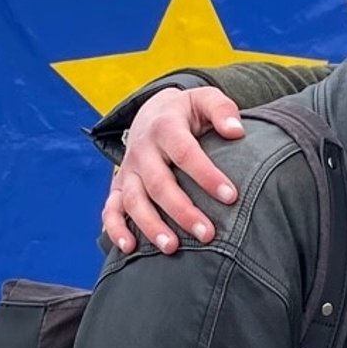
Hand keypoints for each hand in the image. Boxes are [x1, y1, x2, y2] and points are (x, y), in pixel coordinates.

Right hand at [101, 87, 247, 253]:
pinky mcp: (118, 185)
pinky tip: (129, 248)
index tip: (230, 196)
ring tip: (172, 248)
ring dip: (151, 226)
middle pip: (159, 183)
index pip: (185, 153)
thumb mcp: (205, 99)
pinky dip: (115, 228)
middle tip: (208, 233)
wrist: (152, 112)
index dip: (206, 175)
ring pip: (133, 200)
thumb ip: (222, 109)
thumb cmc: (187, 112)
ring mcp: (128, 170)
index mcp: (165, 127)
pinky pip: (110, 208)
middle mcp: (142, 150)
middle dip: (182, 211)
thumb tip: (236, 131)